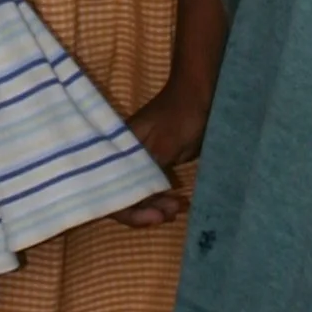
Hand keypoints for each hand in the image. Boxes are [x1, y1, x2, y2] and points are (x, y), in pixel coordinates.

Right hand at [115, 78, 204, 229]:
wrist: (200, 95)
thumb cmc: (180, 115)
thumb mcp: (164, 145)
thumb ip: (147, 172)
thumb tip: (133, 200)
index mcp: (117, 151)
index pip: (111, 191)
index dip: (130, 211)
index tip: (156, 216)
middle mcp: (122, 159)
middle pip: (122, 196)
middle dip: (144, 211)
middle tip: (170, 212)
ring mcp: (138, 162)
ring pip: (138, 194)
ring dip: (155, 206)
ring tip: (177, 207)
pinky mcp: (153, 163)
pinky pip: (150, 188)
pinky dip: (160, 198)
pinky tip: (175, 203)